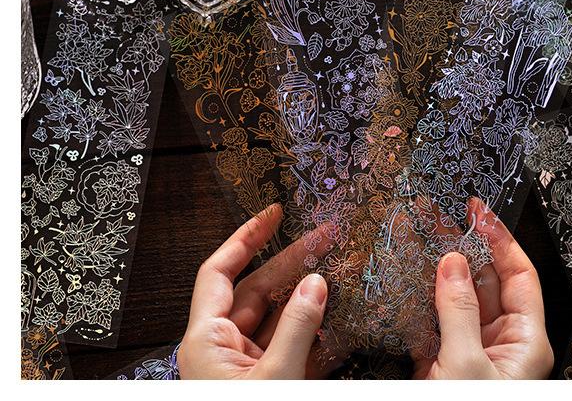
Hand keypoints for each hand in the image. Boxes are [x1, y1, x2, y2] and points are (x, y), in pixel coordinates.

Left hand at [178, 203, 341, 378]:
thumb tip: (315, 286)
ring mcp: (244, 366)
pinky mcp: (266, 381)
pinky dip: (315, 337)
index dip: (245, 239)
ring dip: (309, 299)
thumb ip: (296, 328)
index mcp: (206, 340)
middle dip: (292, 263)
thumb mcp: (276, 376)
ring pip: (278, 319)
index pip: (218, 272)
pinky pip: (290, 348)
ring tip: (338, 275)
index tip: (272, 215)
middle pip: (257, 291)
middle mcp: (221, 349)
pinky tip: (339, 324)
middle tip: (323, 240)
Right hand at [413, 197, 553, 379]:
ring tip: (419, 237)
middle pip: (484, 281)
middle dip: (462, 247)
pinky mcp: (440, 363)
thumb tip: (453, 265)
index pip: (520, 276)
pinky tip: (406, 276)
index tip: (480, 212)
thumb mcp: (468, 364)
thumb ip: (460, 312)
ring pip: (454, 298)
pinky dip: (416, 299)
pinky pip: (430, 321)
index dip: (501, 241)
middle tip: (440, 217)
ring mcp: (468, 352)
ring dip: (435, 270)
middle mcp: (499, 344)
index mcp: (524, 343)